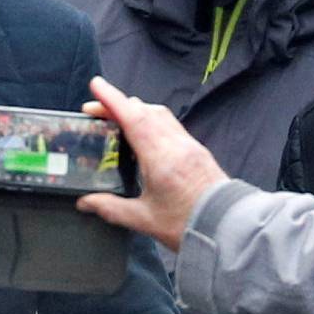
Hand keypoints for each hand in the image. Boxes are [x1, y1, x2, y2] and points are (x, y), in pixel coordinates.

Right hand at [78, 77, 227, 251]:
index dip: (112, 99)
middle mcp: (176, 144)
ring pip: (160, 115)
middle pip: (145, 111)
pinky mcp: (198, 151)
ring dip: (137, 110)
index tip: (96, 85)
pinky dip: (153, 120)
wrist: (229, 228)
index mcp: (160, 157)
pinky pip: (172, 125)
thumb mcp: (144, 220)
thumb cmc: (187, 224)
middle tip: (96, 111)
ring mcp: (189, 145)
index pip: (133, 118)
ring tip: (118, 118)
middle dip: (119, 104)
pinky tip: (145, 134)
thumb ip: (111, 208)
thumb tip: (84, 202)